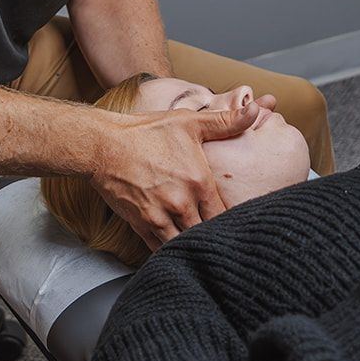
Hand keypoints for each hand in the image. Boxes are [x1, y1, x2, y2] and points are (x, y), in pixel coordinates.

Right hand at [91, 90, 265, 251]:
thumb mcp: (189, 122)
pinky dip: (170, 250)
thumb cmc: (145, 133)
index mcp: (199, 181)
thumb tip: (256, 110)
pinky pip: (161, 249)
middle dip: (213, 235)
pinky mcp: (141, 225)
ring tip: (199, 244)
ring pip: (186, 244)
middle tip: (220, 238)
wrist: (103, 146)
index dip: (231, 220)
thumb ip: (225, 121)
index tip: (233, 222)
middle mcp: (181, 202)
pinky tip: (176, 247)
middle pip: (208, 233)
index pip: (226, 214)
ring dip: (192, 244)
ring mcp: (160, 216)